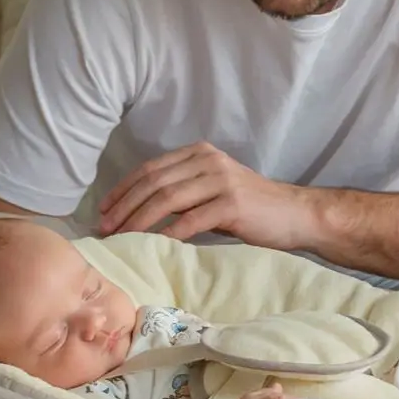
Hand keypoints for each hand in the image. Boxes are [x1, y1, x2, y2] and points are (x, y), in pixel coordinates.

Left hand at [98, 142, 312, 247]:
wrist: (295, 214)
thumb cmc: (251, 208)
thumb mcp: (213, 189)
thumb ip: (183, 192)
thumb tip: (139, 212)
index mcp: (199, 153)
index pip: (150, 168)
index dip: (123, 189)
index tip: (102, 210)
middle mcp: (208, 161)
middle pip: (154, 183)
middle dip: (124, 207)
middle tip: (105, 229)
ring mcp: (220, 181)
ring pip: (167, 199)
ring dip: (138, 220)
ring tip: (121, 238)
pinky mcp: (232, 204)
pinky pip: (190, 220)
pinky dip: (167, 233)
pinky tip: (153, 245)